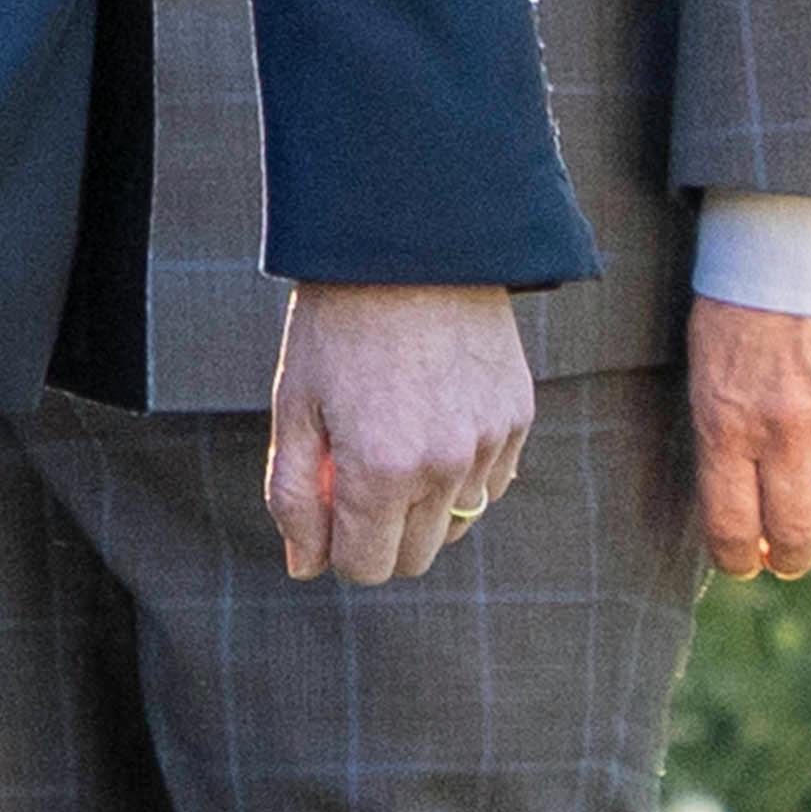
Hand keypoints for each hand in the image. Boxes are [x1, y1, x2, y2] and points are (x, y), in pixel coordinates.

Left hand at [266, 285, 535, 587]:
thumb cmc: (338, 327)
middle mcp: (444, 466)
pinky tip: (437, 420)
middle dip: (381, 535)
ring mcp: (489, 443)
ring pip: (456, 521)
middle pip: (415, 556)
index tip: (328, 512)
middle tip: (358, 477)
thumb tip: (305, 566)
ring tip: (399, 439)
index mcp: (380, 470)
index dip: (338, 549)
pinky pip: (491, 482)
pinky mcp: (517, 418)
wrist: (412, 245)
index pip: (366, 566)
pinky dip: (462, 472)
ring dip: (424, 503)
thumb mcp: (294, 409)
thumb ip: (293, 496)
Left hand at [691, 304, 810, 583]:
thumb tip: (748, 497)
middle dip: (793, 555)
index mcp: (727, 422)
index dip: (742, 560)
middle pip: (797, 533)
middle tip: (795, 551)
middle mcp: (786, 429)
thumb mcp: (713, 362)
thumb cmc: (748, 291)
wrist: (808, 220)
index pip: (732, 528)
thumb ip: (726, 429)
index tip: (749, 563)